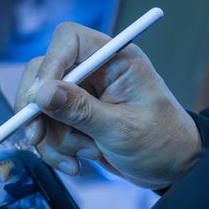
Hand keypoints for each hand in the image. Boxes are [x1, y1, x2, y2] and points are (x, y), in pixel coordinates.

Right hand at [15, 23, 201, 190]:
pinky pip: (45, 127)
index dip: (49, 65)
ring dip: (53, 138)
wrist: (172, 169)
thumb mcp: (122, 129)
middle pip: (42, 73)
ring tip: (86, 155)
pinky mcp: (72, 116)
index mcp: (114, 59)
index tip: (39, 99)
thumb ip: (80, 111)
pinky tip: (77, 163)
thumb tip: (41, 94)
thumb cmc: (162, 142)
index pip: (68, 39)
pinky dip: (54, 149)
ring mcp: (81, 94)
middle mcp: (94, 70)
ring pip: (40, 106)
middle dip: (38, 110)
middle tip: (36, 136)